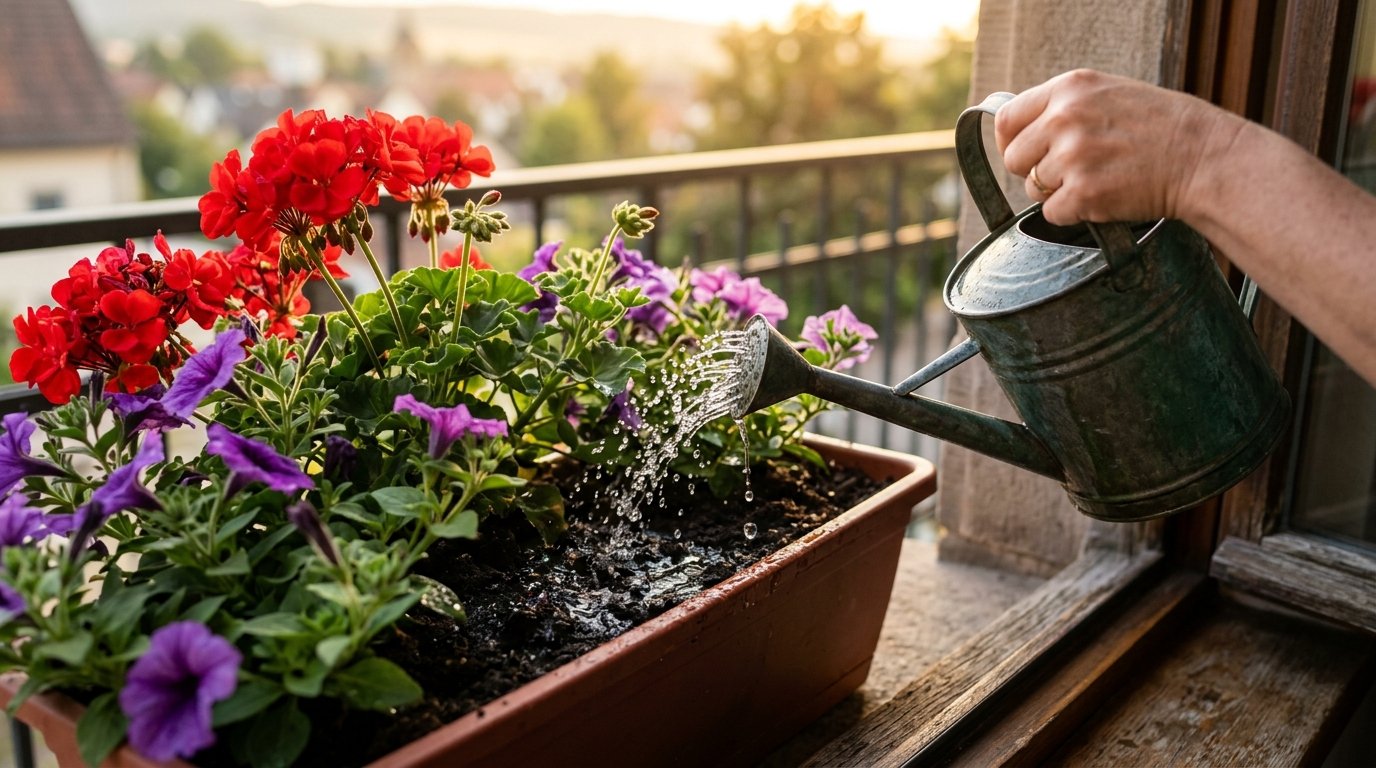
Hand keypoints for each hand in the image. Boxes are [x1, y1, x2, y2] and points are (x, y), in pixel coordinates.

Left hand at [993, 69, 1249, 226]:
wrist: (1202, 158)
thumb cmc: (1160, 128)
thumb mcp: (1108, 94)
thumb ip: (1064, 107)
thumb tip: (1021, 132)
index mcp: (1069, 89)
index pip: (1007, 119)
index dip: (1010, 142)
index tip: (1023, 154)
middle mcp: (1065, 118)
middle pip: (1014, 159)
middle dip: (1034, 171)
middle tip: (1070, 172)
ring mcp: (1073, 156)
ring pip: (1034, 188)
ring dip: (1059, 192)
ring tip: (1098, 179)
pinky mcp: (1084, 192)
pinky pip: (1053, 213)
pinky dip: (1074, 212)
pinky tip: (1104, 197)